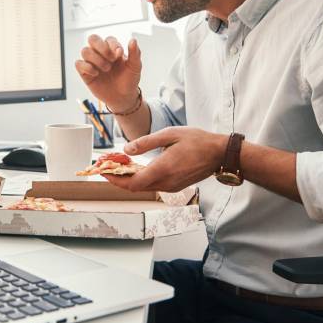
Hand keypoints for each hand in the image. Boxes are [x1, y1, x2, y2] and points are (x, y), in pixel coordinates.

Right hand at [75, 35, 141, 110]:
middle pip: (92, 39)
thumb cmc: (129, 80)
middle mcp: (100, 53)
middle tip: (111, 59)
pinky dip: (87, 67)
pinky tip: (96, 74)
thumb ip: (135, 53)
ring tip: (107, 69)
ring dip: (96, 59)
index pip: (108, 39)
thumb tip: (133, 40)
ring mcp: (92, 62)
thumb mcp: (135, 67)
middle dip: (101, 47)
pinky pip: (78, 64)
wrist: (123, 97)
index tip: (119, 54)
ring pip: (85, 51)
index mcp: (112, 49)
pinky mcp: (85, 73)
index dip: (113, 45)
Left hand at [104, 127, 226, 192]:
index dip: (114, 179)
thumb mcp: (169, 134)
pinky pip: (152, 186)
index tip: (102, 170)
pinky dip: (141, 179)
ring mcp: (171, 187)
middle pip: (135, 188)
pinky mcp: (175, 187)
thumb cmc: (197, 141)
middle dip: (118, 178)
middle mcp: (166, 183)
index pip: (132, 183)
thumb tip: (126, 149)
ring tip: (118, 165)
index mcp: (163, 169)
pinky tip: (136, 167)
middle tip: (106, 166)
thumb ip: (146, 143)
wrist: (220, 154)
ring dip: (129, 179)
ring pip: (143, 188)